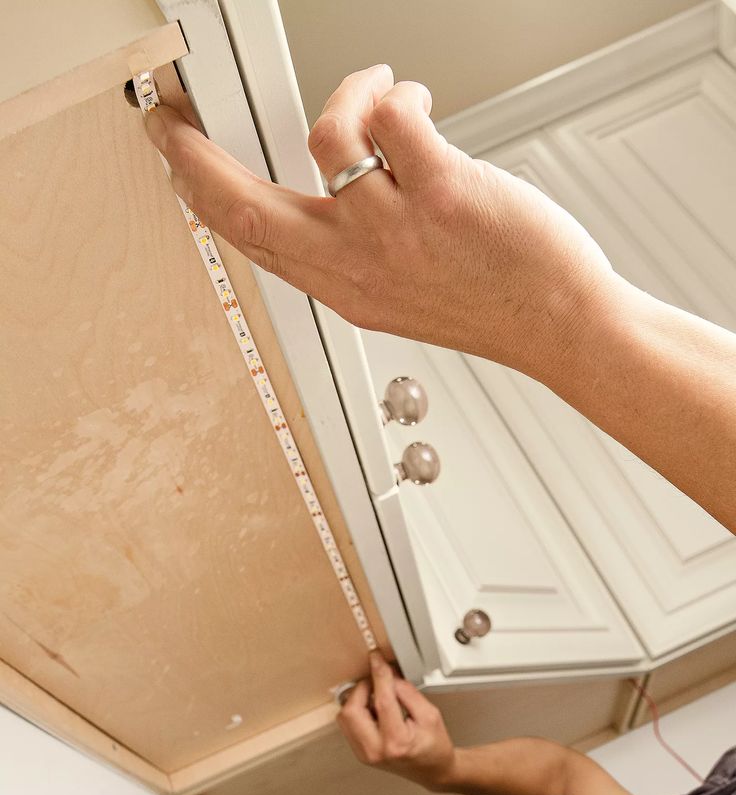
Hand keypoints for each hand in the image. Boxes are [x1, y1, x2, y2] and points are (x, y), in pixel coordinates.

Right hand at [144, 65, 615, 382]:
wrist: (558, 326)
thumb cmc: (493, 305)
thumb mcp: (397, 296)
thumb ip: (350, 254)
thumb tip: (321, 199)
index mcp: (340, 286)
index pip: (246, 238)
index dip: (198, 192)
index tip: (177, 157)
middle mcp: (355, 263)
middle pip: (244, 205)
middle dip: (196, 152)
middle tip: (181, 112)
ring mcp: (395, 231)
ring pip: (324, 136)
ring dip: (353, 94)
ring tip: (386, 95)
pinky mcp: (442, 196)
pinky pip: (390, 117)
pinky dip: (399, 95)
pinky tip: (418, 106)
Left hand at [337, 651, 455, 789]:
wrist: (432, 771)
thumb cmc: (434, 747)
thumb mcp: (430, 714)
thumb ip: (407, 693)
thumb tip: (389, 676)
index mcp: (397, 742)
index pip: (382, 700)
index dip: (379, 675)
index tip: (377, 660)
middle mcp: (376, 750)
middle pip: (352, 710)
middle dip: (362, 688)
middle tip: (377, 681)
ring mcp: (365, 754)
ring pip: (345, 717)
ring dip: (358, 700)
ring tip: (378, 698)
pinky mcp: (360, 752)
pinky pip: (348, 725)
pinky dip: (358, 711)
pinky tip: (374, 711)